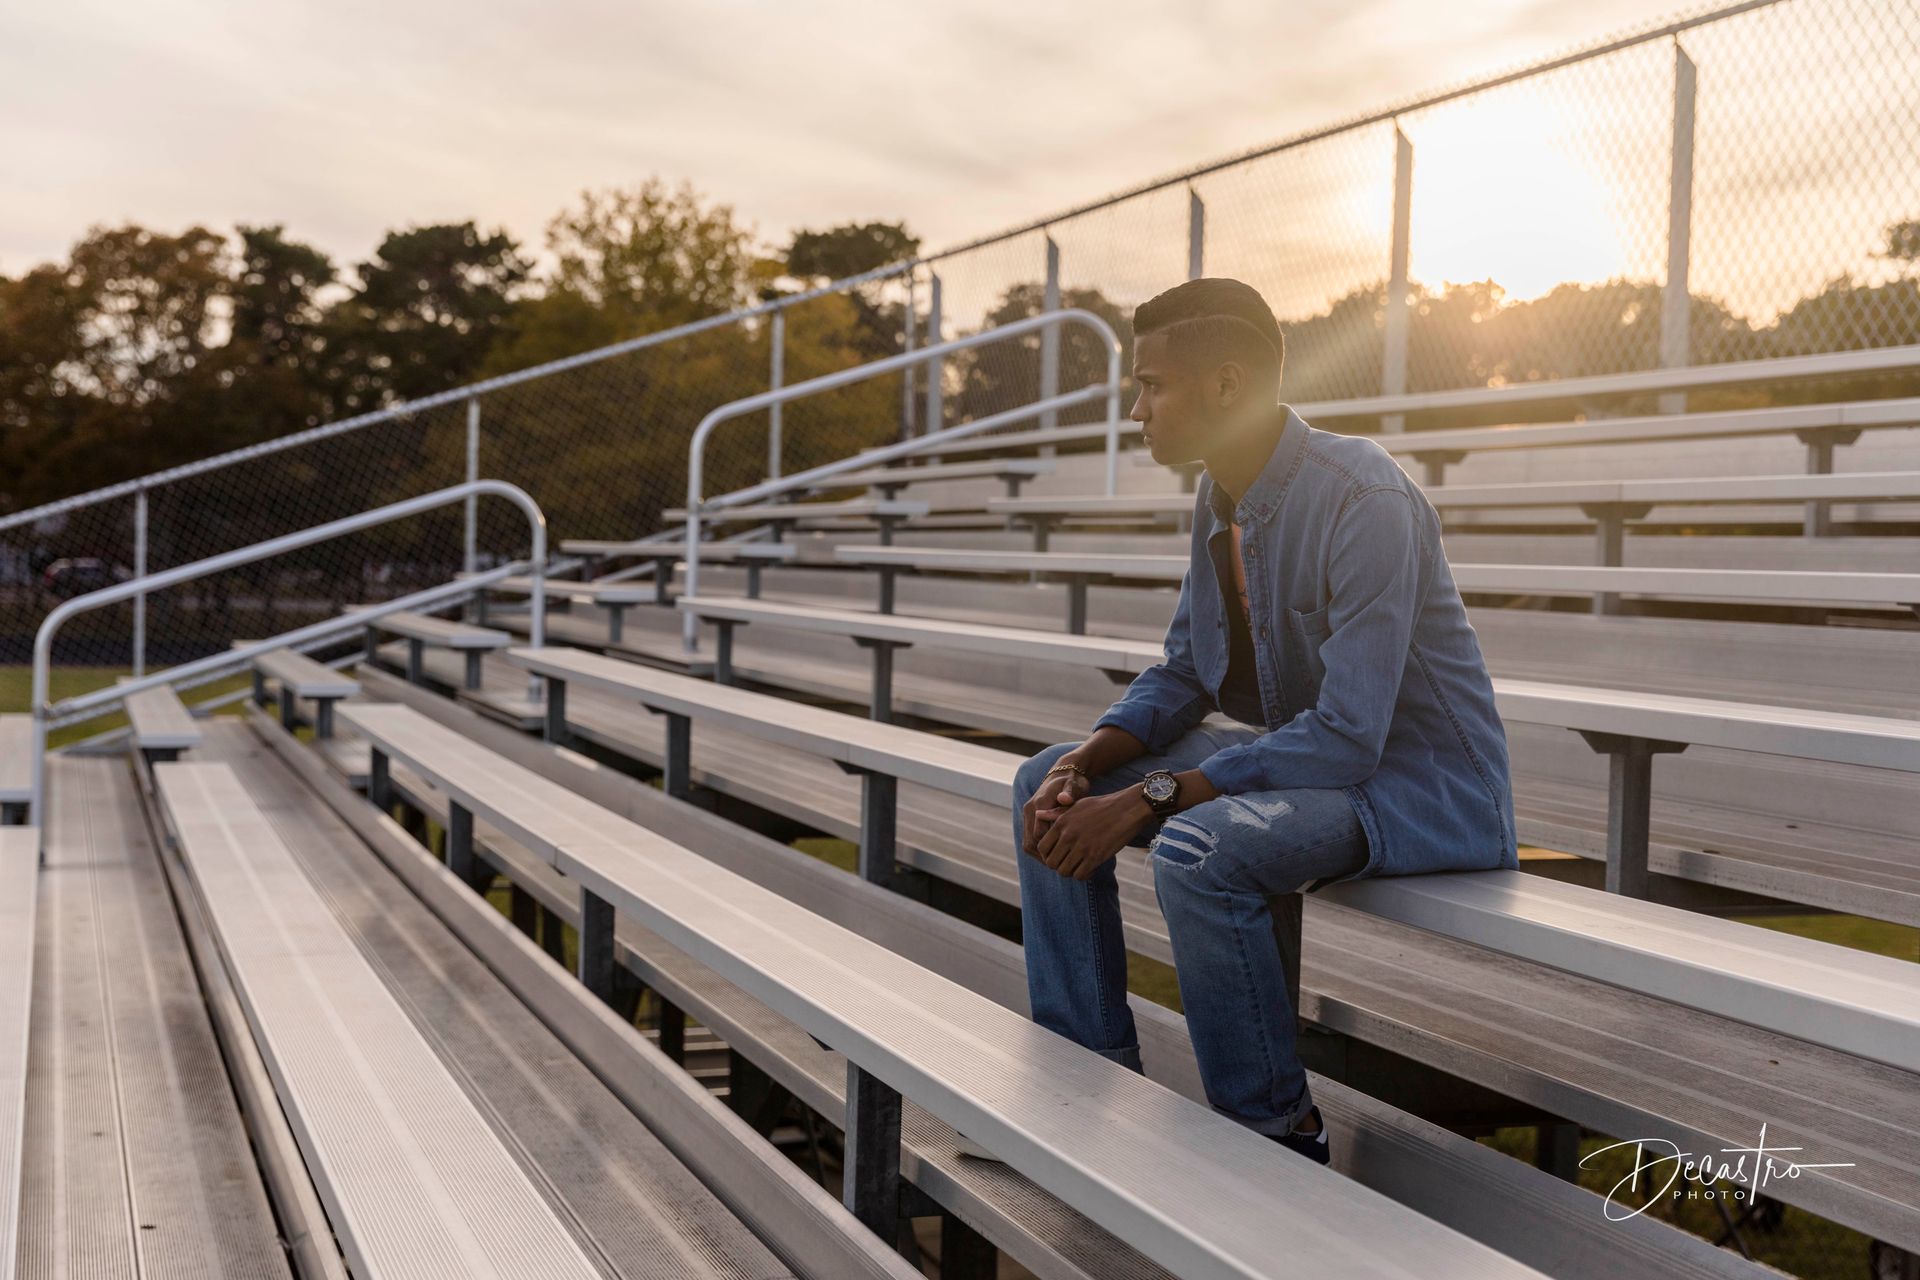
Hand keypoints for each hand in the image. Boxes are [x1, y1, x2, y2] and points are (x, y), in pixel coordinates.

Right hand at [1022, 765, 1089, 856]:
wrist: (1063, 771)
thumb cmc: (1073, 780)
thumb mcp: (1074, 785)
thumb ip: (1070, 793)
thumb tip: (1065, 798)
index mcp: (1039, 804)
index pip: (1038, 834)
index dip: (1049, 849)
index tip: (1065, 858)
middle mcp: (1030, 810)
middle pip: (1030, 843)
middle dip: (1044, 857)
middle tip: (1061, 866)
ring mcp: (1028, 814)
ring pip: (1028, 843)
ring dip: (1040, 855)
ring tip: (1058, 863)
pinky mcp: (1030, 818)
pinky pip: (1030, 839)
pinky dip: (1040, 850)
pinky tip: (1055, 854)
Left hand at [1035, 787, 1152, 880]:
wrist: (1127, 809)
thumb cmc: (1102, 806)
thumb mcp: (1076, 805)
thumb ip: (1056, 813)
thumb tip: (1038, 814)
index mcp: (1061, 823)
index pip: (1042, 847)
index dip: (1047, 854)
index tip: (1057, 854)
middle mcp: (1068, 836)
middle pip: (1051, 862)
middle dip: (1058, 865)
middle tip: (1068, 862)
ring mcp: (1081, 847)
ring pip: (1064, 871)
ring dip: (1070, 871)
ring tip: (1079, 865)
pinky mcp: (1095, 856)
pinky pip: (1080, 875)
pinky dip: (1083, 875)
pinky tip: (1090, 868)